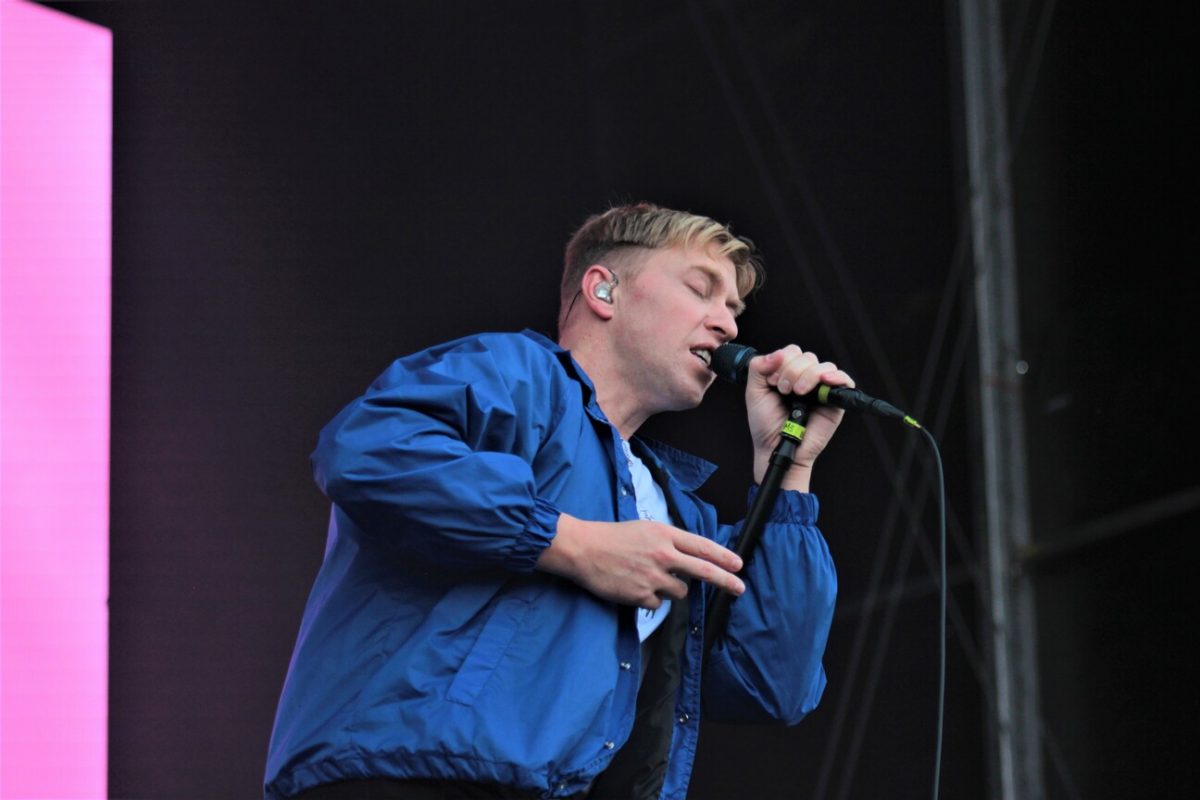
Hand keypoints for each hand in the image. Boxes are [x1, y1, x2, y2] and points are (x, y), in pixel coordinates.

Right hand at [536, 513, 744, 606]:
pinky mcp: (641, 596)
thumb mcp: (645, 530)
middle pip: (703, 571)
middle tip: (739, 588)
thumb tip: (688, 559)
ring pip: (679, 592)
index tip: (738, 565)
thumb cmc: (612, 537)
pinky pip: (657, 604)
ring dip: (671, 589)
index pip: (702, 546)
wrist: (583, 549)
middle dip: (725, 581)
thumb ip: (668, 542)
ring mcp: (653, 577)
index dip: (723, 557)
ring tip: (647, 578)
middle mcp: (663, 556)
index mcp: (665, 535)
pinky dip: (649, 599)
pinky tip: (633, 587)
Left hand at [744, 345, 853, 490]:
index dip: (782, 361)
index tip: (772, 381)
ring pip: (824, 366)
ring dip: (808, 375)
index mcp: (788, 374)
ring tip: (798, 393)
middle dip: (792, 371)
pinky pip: (844, 380)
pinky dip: (836, 377)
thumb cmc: (767, 424)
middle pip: (807, 357)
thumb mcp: (754, 392)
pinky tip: (824, 382)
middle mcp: (806, 379)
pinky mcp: (835, 401)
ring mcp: (821, 389)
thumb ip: (758, 368)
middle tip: (783, 390)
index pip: (792, 352)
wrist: (777, 447)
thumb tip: (777, 353)